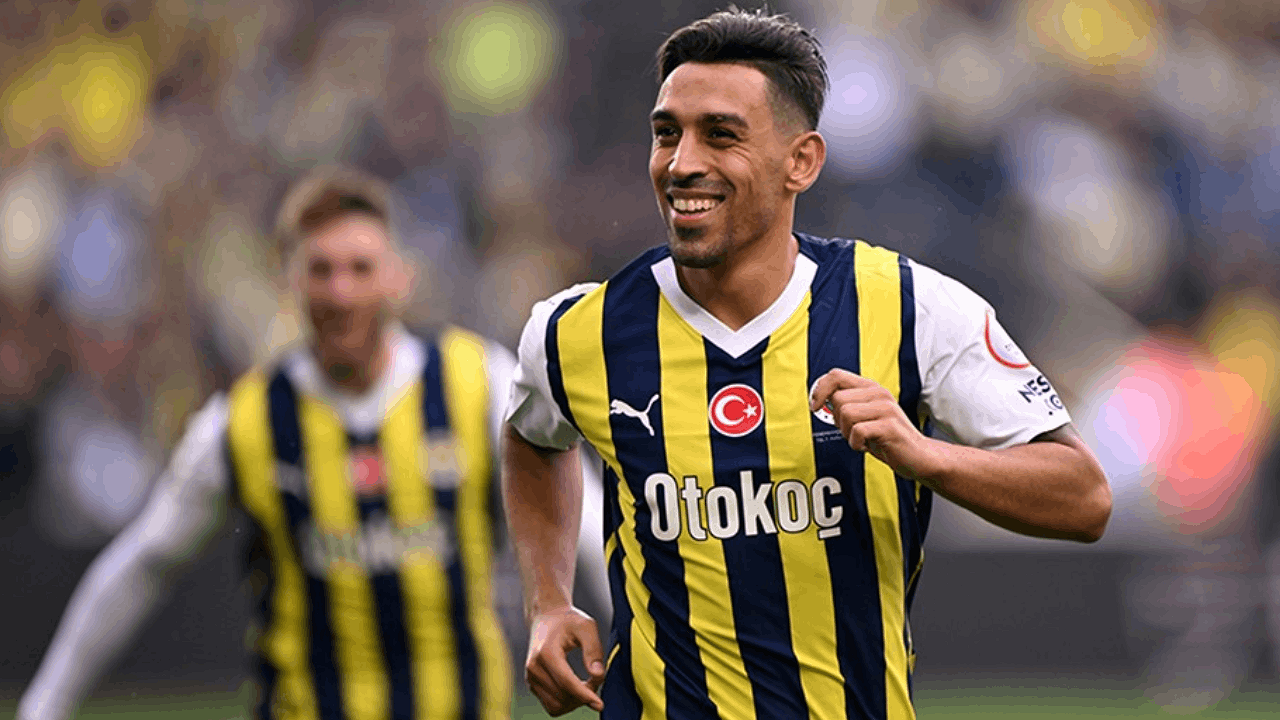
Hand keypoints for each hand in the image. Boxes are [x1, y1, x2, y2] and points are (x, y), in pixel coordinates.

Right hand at [525, 605, 604, 715]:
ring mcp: (531, 677)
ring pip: (555, 706)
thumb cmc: (568, 621)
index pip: (566, 683)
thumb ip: (593, 649)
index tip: (600, 704)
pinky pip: (551, 705)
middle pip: (562, 697)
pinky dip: (566, 703)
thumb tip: (598, 675)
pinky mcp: (532, 684)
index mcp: (546, 653)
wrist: (546, 617)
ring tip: (587, 685)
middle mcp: (534, 667)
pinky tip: (576, 689)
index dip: (584, 695)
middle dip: (583, 696)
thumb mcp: (586, 627)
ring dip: (575, 702)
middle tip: (596, 680)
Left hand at [809, 369, 943, 482]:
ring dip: (847, 433)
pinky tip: (868, 446)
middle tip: (852, 432)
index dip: (819, 390)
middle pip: (837, 399)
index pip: (835, 375)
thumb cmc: (887, 437)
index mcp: (870, 388)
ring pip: (845, 413)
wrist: (918, 456)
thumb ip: (846, 405)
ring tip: (862, 439)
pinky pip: (857, 432)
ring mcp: (886, 408)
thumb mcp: (864, 416)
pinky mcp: (889, 426)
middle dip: (837, 420)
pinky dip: (856, 444)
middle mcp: (878, 393)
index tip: (815, 406)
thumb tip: (820, 401)